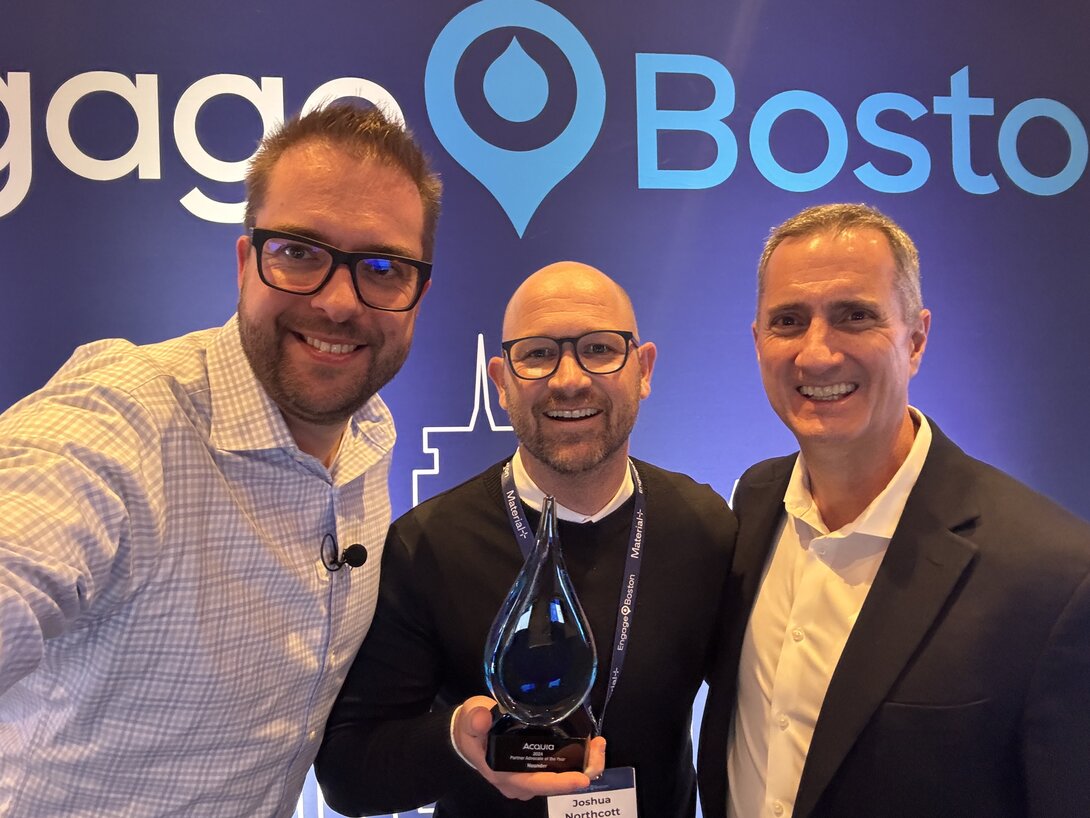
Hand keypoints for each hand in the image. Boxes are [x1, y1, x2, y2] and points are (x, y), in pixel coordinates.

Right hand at [451, 695, 606, 800]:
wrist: (466, 733)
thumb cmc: (469, 729)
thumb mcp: (469, 721)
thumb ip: (475, 720)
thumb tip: (481, 718)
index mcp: (506, 776)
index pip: (537, 784)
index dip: (560, 783)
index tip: (583, 778)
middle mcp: (522, 783)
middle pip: (556, 784)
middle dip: (582, 770)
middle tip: (599, 746)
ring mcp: (531, 776)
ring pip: (562, 777)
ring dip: (584, 764)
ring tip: (599, 743)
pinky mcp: (537, 766)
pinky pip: (562, 769)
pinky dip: (578, 759)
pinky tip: (590, 744)